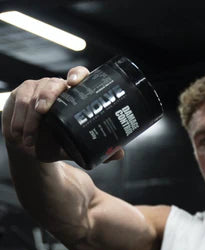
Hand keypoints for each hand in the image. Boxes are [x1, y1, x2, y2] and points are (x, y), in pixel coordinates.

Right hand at [1, 66, 124, 162]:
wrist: (34, 148)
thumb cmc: (59, 142)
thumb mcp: (78, 146)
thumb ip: (97, 148)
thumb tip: (119, 154)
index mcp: (74, 96)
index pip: (79, 76)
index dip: (77, 75)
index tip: (74, 83)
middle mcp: (56, 88)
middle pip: (52, 83)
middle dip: (47, 95)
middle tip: (44, 111)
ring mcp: (37, 90)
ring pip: (33, 94)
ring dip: (30, 117)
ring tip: (30, 137)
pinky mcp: (20, 95)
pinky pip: (19, 102)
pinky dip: (19, 120)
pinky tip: (21, 134)